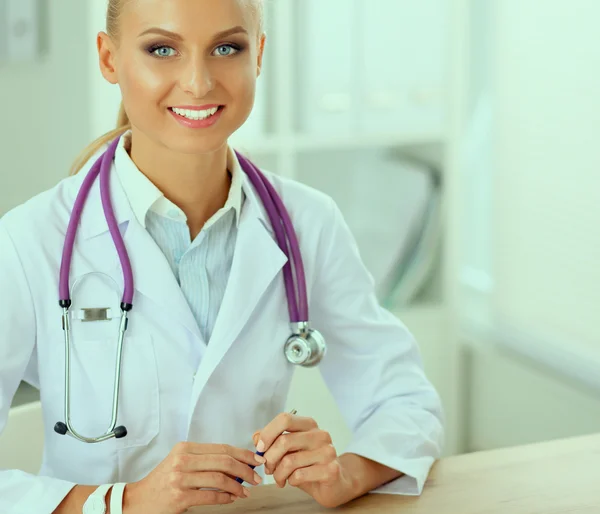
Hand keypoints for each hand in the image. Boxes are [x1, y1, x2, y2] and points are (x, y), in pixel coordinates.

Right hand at [122, 442, 265, 513]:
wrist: (137, 500)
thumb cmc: (162, 481)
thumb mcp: (181, 462)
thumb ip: (205, 460)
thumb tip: (236, 463)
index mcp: (185, 448)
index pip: (222, 448)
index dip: (243, 454)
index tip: (255, 460)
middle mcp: (183, 460)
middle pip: (224, 462)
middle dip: (245, 470)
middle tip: (256, 477)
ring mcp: (180, 479)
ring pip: (220, 479)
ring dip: (238, 486)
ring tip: (245, 491)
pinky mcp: (180, 497)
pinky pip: (211, 497)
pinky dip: (226, 498)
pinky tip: (232, 499)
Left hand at [253, 412, 353, 507]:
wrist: (336, 482)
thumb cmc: (309, 464)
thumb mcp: (289, 450)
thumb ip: (272, 441)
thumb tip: (256, 437)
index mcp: (309, 425)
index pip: (285, 418)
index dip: (268, 433)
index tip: (260, 448)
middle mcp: (320, 434)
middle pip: (284, 441)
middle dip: (269, 458)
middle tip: (267, 469)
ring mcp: (327, 452)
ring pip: (289, 461)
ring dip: (278, 474)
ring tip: (279, 478)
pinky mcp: (331, 470)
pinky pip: (299, 475)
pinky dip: (290, 481)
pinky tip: (292, 481)